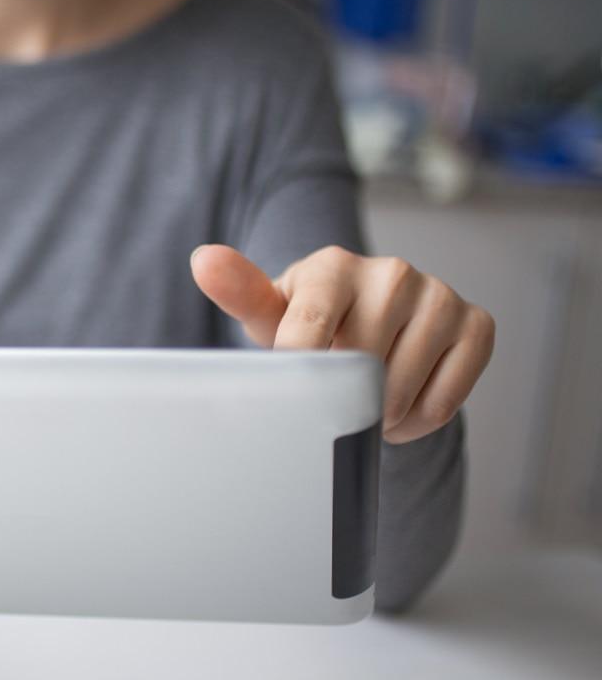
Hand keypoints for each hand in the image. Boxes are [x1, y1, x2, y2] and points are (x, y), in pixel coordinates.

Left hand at [191, 244, 494, 444]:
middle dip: (341, 398)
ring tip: (364, 400)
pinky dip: (419, 420)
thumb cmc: (307, 322)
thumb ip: (239, 291)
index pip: (309, 331)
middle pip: (358, 369)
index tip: (294, 387)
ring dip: (379, 417)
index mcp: (332, 266)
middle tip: (333, 395)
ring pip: (402, 391)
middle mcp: (392, 272)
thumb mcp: (270, 314)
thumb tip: (203, 259)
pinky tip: (402, 404)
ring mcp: (440, 295)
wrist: (364, 323)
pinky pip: (446, 400)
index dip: (300, 374)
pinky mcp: (477, 324)